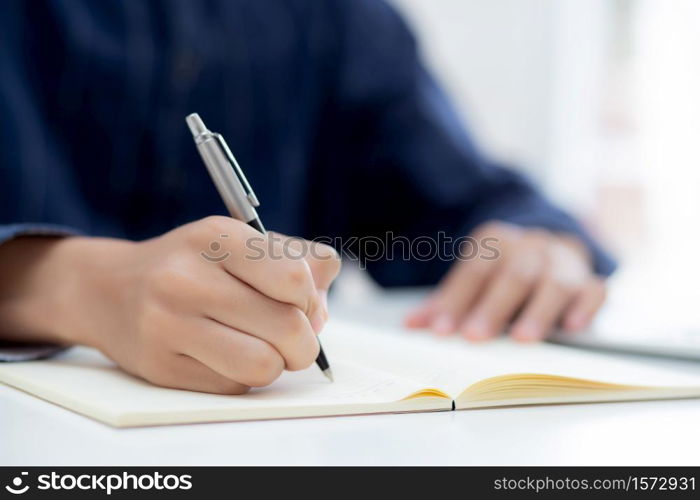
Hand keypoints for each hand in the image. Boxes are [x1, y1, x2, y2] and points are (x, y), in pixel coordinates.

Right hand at [0, 216, 340, 392]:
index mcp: (215, 237)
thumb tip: (321, 309)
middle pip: (287, 327)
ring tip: (267, 349)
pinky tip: (227, 355)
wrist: (110, 290)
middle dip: (305, 342)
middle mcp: (186, 278)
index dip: (311, 299)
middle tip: (295, 339)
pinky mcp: (161, 366)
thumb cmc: (191, 265)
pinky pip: (234, 385)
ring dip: (278, 364)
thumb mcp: (239, 241)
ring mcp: (168, 324)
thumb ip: (298, 259)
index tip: (301, 304)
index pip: (294, 279)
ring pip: (264, 365)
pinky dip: (245, 376)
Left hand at [404, 221, 605, 341]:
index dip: (456, 301)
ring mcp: (562, 261)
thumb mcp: (473, 280)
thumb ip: (445, 302)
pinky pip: (594, 290)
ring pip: (554, 283)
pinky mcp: (589, 280)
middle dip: (493, 307)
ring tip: (523, 339)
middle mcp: (531, 246)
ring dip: (538, 311)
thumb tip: (411, 325)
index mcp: (495, 240)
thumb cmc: (501, 273)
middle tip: (475, 337)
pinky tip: (574, 328)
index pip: (474, 271)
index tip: (441, 330)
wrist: (549, 251)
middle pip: (513, 275)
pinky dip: (586, 307)